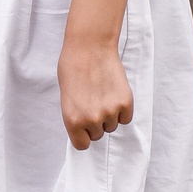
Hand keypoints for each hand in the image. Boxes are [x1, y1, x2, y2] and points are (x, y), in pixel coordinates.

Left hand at [58, 35, 133, 149]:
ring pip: (112, 125)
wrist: (89, 46)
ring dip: (110, 114)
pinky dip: (122, 109)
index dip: (84, 134)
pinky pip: (125, 117)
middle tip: (93, 101)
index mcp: (72, 120)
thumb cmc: (73, 67)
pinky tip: (113, 92)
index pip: (82, 145)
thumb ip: (76, 116)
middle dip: (96, 122)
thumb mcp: (66, 97)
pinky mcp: (125, 102)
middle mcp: (91, 120)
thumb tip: (86, 129)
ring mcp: (110, 112)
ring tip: (102, 93)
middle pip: (98, 134)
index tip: (84, 125)